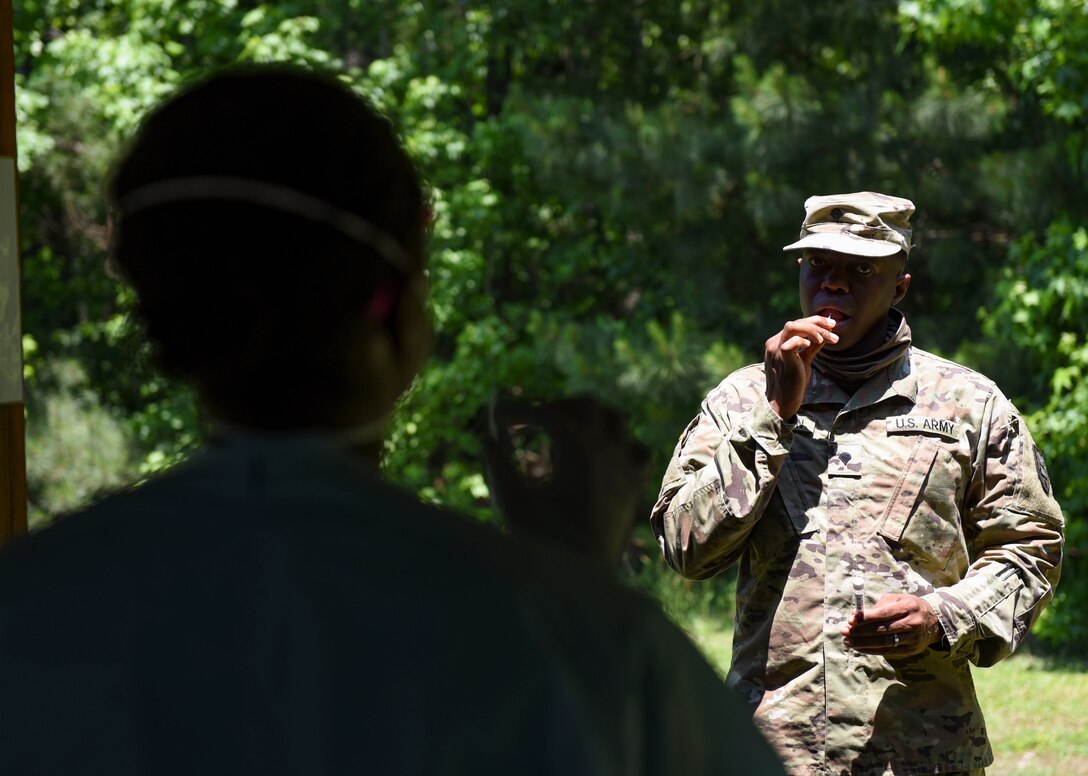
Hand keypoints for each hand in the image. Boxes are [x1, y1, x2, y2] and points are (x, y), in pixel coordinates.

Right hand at [477, 396, 651, 567]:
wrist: (586, 582)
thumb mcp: (510, 501)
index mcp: (578, 451)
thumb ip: (497, 463)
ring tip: (561, 433)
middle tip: (529, 422)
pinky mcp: (634, 485)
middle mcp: (608, 452)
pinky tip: (595, 457)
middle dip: (554, 407)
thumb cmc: (541, 542)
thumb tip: (485, 436)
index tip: (496, 420)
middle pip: (585, 405)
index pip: (546, 413)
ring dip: (588, 418)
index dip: (517, 411)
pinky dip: (617, 444)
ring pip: (615, 419)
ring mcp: (626, 467)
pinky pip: (635, 449)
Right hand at [764, 315, 837, 418]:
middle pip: (795, 322)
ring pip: (793, 326)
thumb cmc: (793, 383)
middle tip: (833, 328)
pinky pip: (791, 342)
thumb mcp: (805, 360)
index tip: (831, 324)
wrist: (783, 401)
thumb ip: (813, 346)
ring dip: (813, 329)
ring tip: (826, 338)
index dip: (814, 321)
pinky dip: (804, 340)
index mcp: (778, 342)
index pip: (796, 323)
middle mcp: (774, 343)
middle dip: (817, 323)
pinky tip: (812, 345)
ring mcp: (775, 350)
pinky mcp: (781, 358)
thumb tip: (827, 333)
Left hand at [841, 593, 943, 657]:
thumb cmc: (909, 607)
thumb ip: (878, 607)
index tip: (851, 620)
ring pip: (885, 643)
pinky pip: (889, 651)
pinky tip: (860, 648)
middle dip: (861, 632)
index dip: (866, 618)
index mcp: (908, 607)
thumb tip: (856, 616)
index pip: (884, 614)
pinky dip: (872, 650)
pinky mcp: (911, 650)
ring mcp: (913, 639)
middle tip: (844, 631)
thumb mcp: (897, 600)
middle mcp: (912, 623)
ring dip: (863, 643)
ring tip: (848, 642)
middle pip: (883, 630)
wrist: (934, 622)